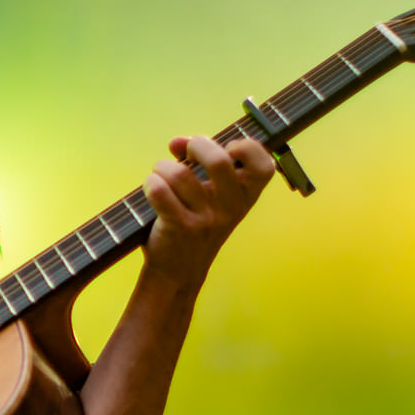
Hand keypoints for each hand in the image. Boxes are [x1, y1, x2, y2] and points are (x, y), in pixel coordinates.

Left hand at [141, 134, 275, 284]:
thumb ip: (200, 163)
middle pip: (219, 160)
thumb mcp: (212, 197)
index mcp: (245, 197)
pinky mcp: (180, 228)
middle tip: (186, 152)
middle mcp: (230, 209)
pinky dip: (150, 183)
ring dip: (162, 167)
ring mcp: (206, 219)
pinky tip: (151, 188)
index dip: (247, 148)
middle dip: (197, 145)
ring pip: (179, 173)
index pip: (264, 166)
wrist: (178, 271)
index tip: (228, 147)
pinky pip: (160, 190)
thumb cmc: (195, 224)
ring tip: (160, 174)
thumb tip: (178, 142)